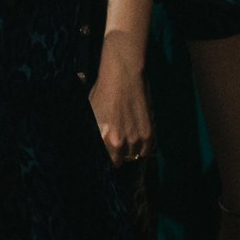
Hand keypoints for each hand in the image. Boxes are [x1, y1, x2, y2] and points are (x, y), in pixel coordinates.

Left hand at [89, 44, 152, 167]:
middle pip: (118, 161)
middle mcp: (117, 142)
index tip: (106, 152)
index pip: (103, 160)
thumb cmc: (103, 93)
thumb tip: (96, 144)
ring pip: (133, 156)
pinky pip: (146, 150)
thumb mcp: (91, 115)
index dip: (104, 157)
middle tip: (116, 145)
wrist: (123, 77)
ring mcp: (134, 140)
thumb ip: (94, 133)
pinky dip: (142, 146)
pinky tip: (137, 135)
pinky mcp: (148, 134)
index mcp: (100, 138)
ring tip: (127, 136)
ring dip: (130, 150)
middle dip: (116, 155)